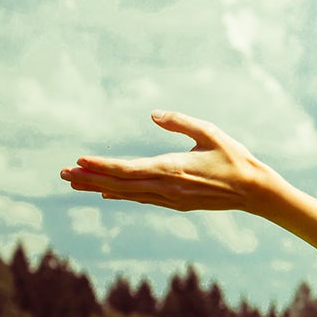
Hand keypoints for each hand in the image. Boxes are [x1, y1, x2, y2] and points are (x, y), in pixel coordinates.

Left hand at [61, 111, 278, 212]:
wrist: (254, 191)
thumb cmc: (234, 158)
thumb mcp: (210, 132)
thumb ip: (180, 122)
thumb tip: (153, 114)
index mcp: (173, 169)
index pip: (128, 169)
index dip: (101, 166)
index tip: (78, 161)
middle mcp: (167, 187)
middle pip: (120, 185)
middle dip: (89, 179)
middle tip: (62, 174)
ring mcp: (171, 198)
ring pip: (127, 193)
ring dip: (99, 188)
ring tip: (75, 183)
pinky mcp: (176, 203)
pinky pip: (141, 198)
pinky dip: (121, 194)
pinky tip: (106, 193)